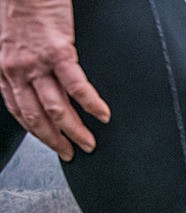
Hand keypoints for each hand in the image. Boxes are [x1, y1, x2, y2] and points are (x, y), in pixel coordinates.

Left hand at [0, 0, 109, 160]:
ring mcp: (37, 62)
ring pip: (56, 109)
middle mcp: (17, 69)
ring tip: (89, 142)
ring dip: (75, 131)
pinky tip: (103, 115)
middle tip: (72, 153)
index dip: (37, 133)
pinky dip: (92, 105)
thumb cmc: (18, 5)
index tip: (52, 144)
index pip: (19, 111)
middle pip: (37, 117)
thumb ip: (20, 64)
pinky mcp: (59, 51)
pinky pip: (77, 86)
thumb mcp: (8, 41)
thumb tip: (37, 84)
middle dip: (56, 141)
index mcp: (4, 68)